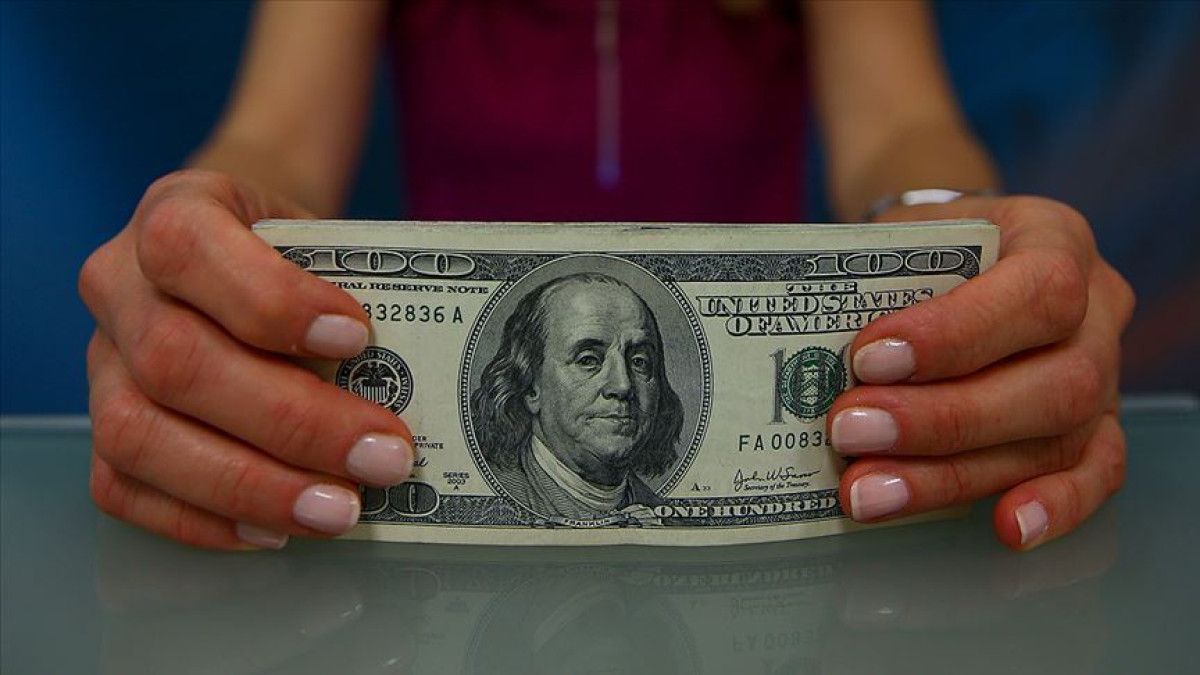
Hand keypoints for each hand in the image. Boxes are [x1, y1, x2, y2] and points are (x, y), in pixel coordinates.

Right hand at [79, 170, 413, 548]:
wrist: (241, 252)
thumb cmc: (294, 254)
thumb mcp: (322, 237)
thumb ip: (348, 288)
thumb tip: (407, 383)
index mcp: (174, 210)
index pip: (188, 248)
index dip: (269, 300)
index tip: (357, 336)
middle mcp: (117, 283)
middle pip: (175, 360)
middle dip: (291, 421)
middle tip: (384, 458)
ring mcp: (99, 360)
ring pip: (138, 434)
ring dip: (250, 486)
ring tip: (340, 510)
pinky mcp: (100, 428)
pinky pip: (123, 488)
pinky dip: (204, 520)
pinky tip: (278, 530)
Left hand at [831, 196, 1134, 549]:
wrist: (951, 254)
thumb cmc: (921, 249)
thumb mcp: (903, 237)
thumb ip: (877, 285)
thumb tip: (813, 359)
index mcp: (1054, 238)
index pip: (1035, 292)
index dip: (955, 334)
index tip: (867, 359)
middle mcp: (1097, 310)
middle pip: (1054, 382)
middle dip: (941, 419)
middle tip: (848, 431)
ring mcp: (1106, 376)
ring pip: (1057, 441)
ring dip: (953, 475)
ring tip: (867, 490)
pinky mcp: (1098, 429)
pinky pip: (1096, 476)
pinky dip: (1052, 507)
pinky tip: (1004, 529)